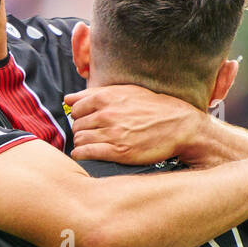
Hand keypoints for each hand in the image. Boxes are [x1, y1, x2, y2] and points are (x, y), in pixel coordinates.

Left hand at [65, 85, 200, 165]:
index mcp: (107, 97)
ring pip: (80, 139)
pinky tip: (86, 154)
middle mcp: (107, 114)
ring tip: (90, 144)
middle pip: (77, 125)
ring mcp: (112, 133)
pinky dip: (81, 154)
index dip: (79, 115)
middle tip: (90, 134)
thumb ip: (95, 93)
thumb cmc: (153, 107)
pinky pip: (86, 153)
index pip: (76, 108)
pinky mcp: (118, 151)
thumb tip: (69, 99)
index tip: (86, 120)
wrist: (179, 125)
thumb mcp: (126, 92)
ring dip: (81, 143)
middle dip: (80, 130)